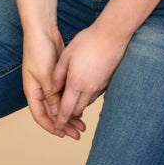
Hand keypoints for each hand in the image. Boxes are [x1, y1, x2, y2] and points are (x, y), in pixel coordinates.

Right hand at [22, 28, 85, 139]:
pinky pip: (64, 94)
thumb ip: (50, 93)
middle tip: (78, 133)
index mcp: (32, 91)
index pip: (40, 115)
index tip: (62, 134)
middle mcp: (40, 90)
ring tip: (82, 123)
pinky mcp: (57, 77)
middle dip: (64, 123)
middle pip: (51, 113)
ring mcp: (48, 84)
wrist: (43, 31)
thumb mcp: (44, 74)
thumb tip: (57, 111)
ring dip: (70, 113)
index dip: (51, 126)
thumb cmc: (38, 50)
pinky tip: (82, 106)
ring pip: (59, 104)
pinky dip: (72, 101)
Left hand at [51, 22, 129, 136]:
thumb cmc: (87, 42)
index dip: (60, 121)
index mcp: (76, 83)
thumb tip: (52, 90)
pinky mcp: (106, 82)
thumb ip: (57, 75)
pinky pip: (94, 95)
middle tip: (62, 120)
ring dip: (78, 107)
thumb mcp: (66, 56)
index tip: (56, 129)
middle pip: (77, 110)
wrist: (112, 35)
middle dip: (69, 117)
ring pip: (86, 103)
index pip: (66, 110)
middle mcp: (89, 89)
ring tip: (71, 107)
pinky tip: (82, 92)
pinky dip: (86, 98)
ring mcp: (100, 86)